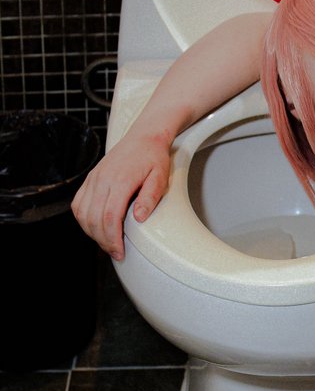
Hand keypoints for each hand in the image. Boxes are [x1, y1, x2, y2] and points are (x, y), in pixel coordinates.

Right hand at [71, 129, 172, 260]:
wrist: (143, 138)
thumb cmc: (153, 157)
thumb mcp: (160, 177)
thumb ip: (150, 198)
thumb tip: (139, 218)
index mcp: (120, 181)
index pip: (110, 217)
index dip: (113, 238)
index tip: (119, 252)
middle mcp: (102, 180)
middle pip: (94, 219)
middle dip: (103, 240)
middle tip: (115, 252)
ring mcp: (94, 179)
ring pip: (83, 213)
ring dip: (92, 232)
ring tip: (107, 242)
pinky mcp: (90, 179)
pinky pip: (78, 204)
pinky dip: (83, 220)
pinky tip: (95, 227)